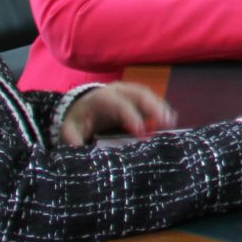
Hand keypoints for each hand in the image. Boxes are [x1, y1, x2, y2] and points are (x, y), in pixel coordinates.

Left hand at [59, 82, 175, 146]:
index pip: (119, 104)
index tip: (142, 132)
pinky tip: (170, 119)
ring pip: (147, 95)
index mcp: (101, 98)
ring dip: (160, 107)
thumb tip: (78, 150)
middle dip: (153, 107)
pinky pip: (150, 99)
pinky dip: (160, 107)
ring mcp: (128, 91)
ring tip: (172, 121)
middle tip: (166, 122)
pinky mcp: (135, 97)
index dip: (132, 116)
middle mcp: (117, 91)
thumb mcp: (70, 129)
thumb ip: (73, 139)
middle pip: (138, 94)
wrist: (80, 106)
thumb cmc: (78, 119)